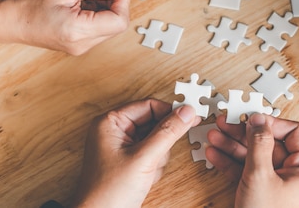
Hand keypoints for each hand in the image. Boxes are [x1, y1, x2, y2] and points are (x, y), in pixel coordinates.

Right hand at [0, 0, 130, 54]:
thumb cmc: (27, 5)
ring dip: (101, 3)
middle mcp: (82, 44)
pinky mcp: (74, 42)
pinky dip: (92, 9)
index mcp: (80, 32)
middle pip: (115, 23)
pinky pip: (94, 26)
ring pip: (106, 23)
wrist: (3, 21)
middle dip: (111, 0)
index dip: (121, 1)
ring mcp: (79, 46)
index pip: (120, 21)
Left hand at [73, 99, 199, 207]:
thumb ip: (167, 132)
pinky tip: (146, 178)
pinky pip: (152, 154)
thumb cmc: (108, 193)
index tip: (190, 116)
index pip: (148, 105)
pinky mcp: (129, 162)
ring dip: (158, 156)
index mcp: (110, 122)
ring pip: (156, 140)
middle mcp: (115, 131)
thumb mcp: (144, 158)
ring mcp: (122, 148)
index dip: (170, 111)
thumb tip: (186, 112)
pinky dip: (155, 166)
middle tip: (161, 153)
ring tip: (148, 171)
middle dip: (161, 142)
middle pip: (154, 122)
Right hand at [206, 113, 298, 207]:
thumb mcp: (261, 176)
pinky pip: (250, 172)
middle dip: (244, 134)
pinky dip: (232, 163)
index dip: (270, 123)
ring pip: (257, 157)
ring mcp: (280, 186)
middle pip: (271, 144)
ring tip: (214, 136)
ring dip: (233, 146)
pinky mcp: (265, 196)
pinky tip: (215, 154)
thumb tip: (258, 119)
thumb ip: (258, 144)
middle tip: (224, 123)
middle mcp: (297, 176)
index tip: (248, 118)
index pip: (294, 132)